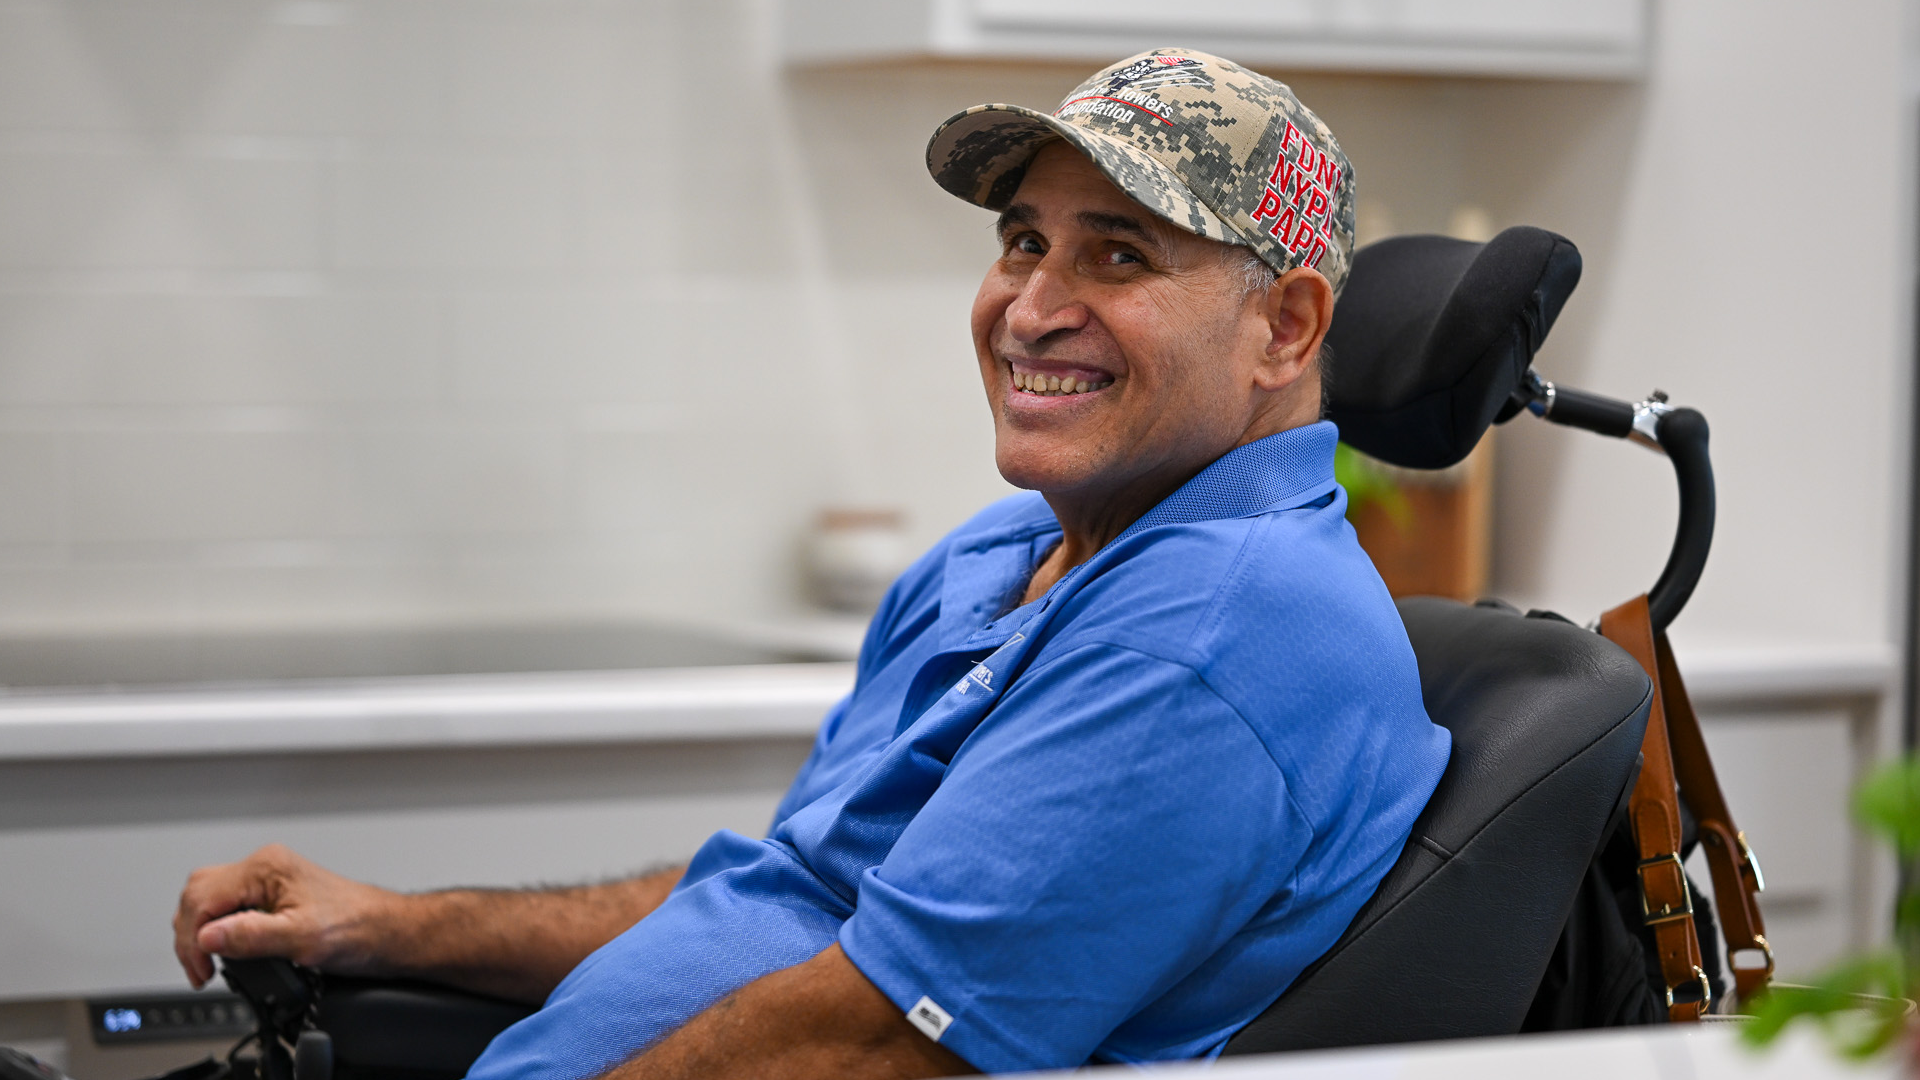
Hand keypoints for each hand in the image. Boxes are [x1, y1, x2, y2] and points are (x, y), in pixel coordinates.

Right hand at [173, 843, 400, 988]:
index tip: (202, 971)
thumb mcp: (302, 938)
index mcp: (267, 868)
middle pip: (197, 894)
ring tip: (208, 965)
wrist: (386, 931)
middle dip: (190, 935)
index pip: (202, 898)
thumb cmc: (357, 927)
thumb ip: (251, 936)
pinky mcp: (271, 895)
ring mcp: (267, 880)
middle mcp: (264, 868)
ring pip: (208, 899)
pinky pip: (226, 907)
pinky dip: (217, 930)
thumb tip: (208, 936)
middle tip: (201, 971)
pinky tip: (224, 951)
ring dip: (200, 932)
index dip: (192, 939)